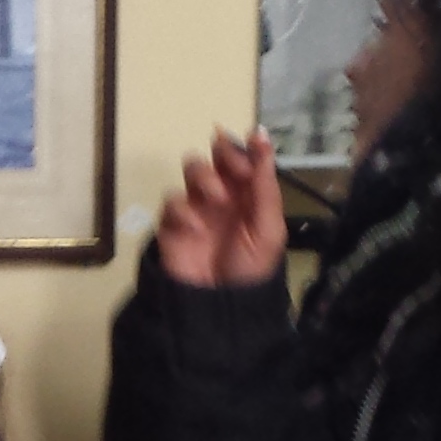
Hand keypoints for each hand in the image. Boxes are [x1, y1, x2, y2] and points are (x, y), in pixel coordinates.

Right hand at [156, 130, 287, 287]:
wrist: (221, 306)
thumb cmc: (251, 267)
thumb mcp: (268, 226)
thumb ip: (265, 183)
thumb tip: (260, 134)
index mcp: (249, 195)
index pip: (244, 157)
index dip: (244, 148)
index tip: (247, 148)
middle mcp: (223, 195)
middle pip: (215, 156)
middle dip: (223, 155)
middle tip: (232, 172)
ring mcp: (197, 207)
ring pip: (192, 170)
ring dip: (204, 177)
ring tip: (217, 200)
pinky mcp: (173, 223)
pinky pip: (171, 202)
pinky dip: (183, 210)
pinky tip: (196, 228)